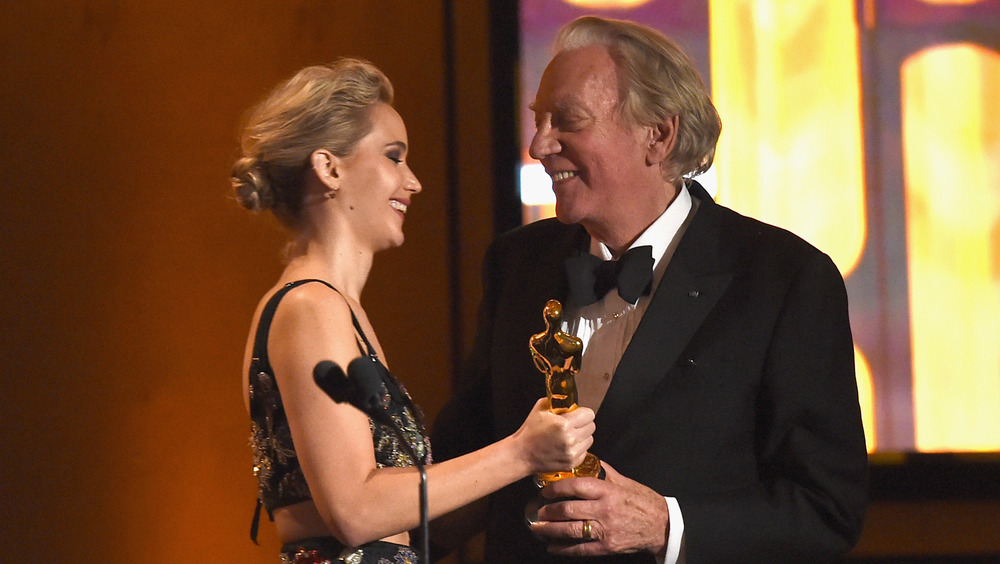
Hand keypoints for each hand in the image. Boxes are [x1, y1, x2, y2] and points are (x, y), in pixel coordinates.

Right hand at [512, 398, 594, 473]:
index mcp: (563, 424)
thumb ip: (558, 402)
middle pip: (591, 427)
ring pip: (590, 439)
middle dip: (583, 424)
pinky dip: (578, 448)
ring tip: (568, 436)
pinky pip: (584, 451)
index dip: (582, 413)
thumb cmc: (530, 431)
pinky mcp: (572, 463)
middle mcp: (570, 439)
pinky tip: (565, 446)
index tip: (576, 414)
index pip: (589, 414)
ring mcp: (572, 453)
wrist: (522, 454)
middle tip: (571, 425)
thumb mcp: (541, 408)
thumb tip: (571, 402)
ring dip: (581, 436)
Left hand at [529, 461, 669, 557]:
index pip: (577, 487)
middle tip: (538, 510)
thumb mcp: (625, 482)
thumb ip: (605, 473)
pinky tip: (552, 546)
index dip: (557, 488)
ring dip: (551, 529)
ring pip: (571, 530)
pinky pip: (581, 549)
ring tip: (538, 527)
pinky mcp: (607, 546)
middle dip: (549, 511)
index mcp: (608, 491)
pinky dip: (564, 549)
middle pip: (569, 510)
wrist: (662, 526)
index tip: (545, 490)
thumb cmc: (643, 501)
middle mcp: (605, 510)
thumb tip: (588, 460)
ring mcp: (605, 530)